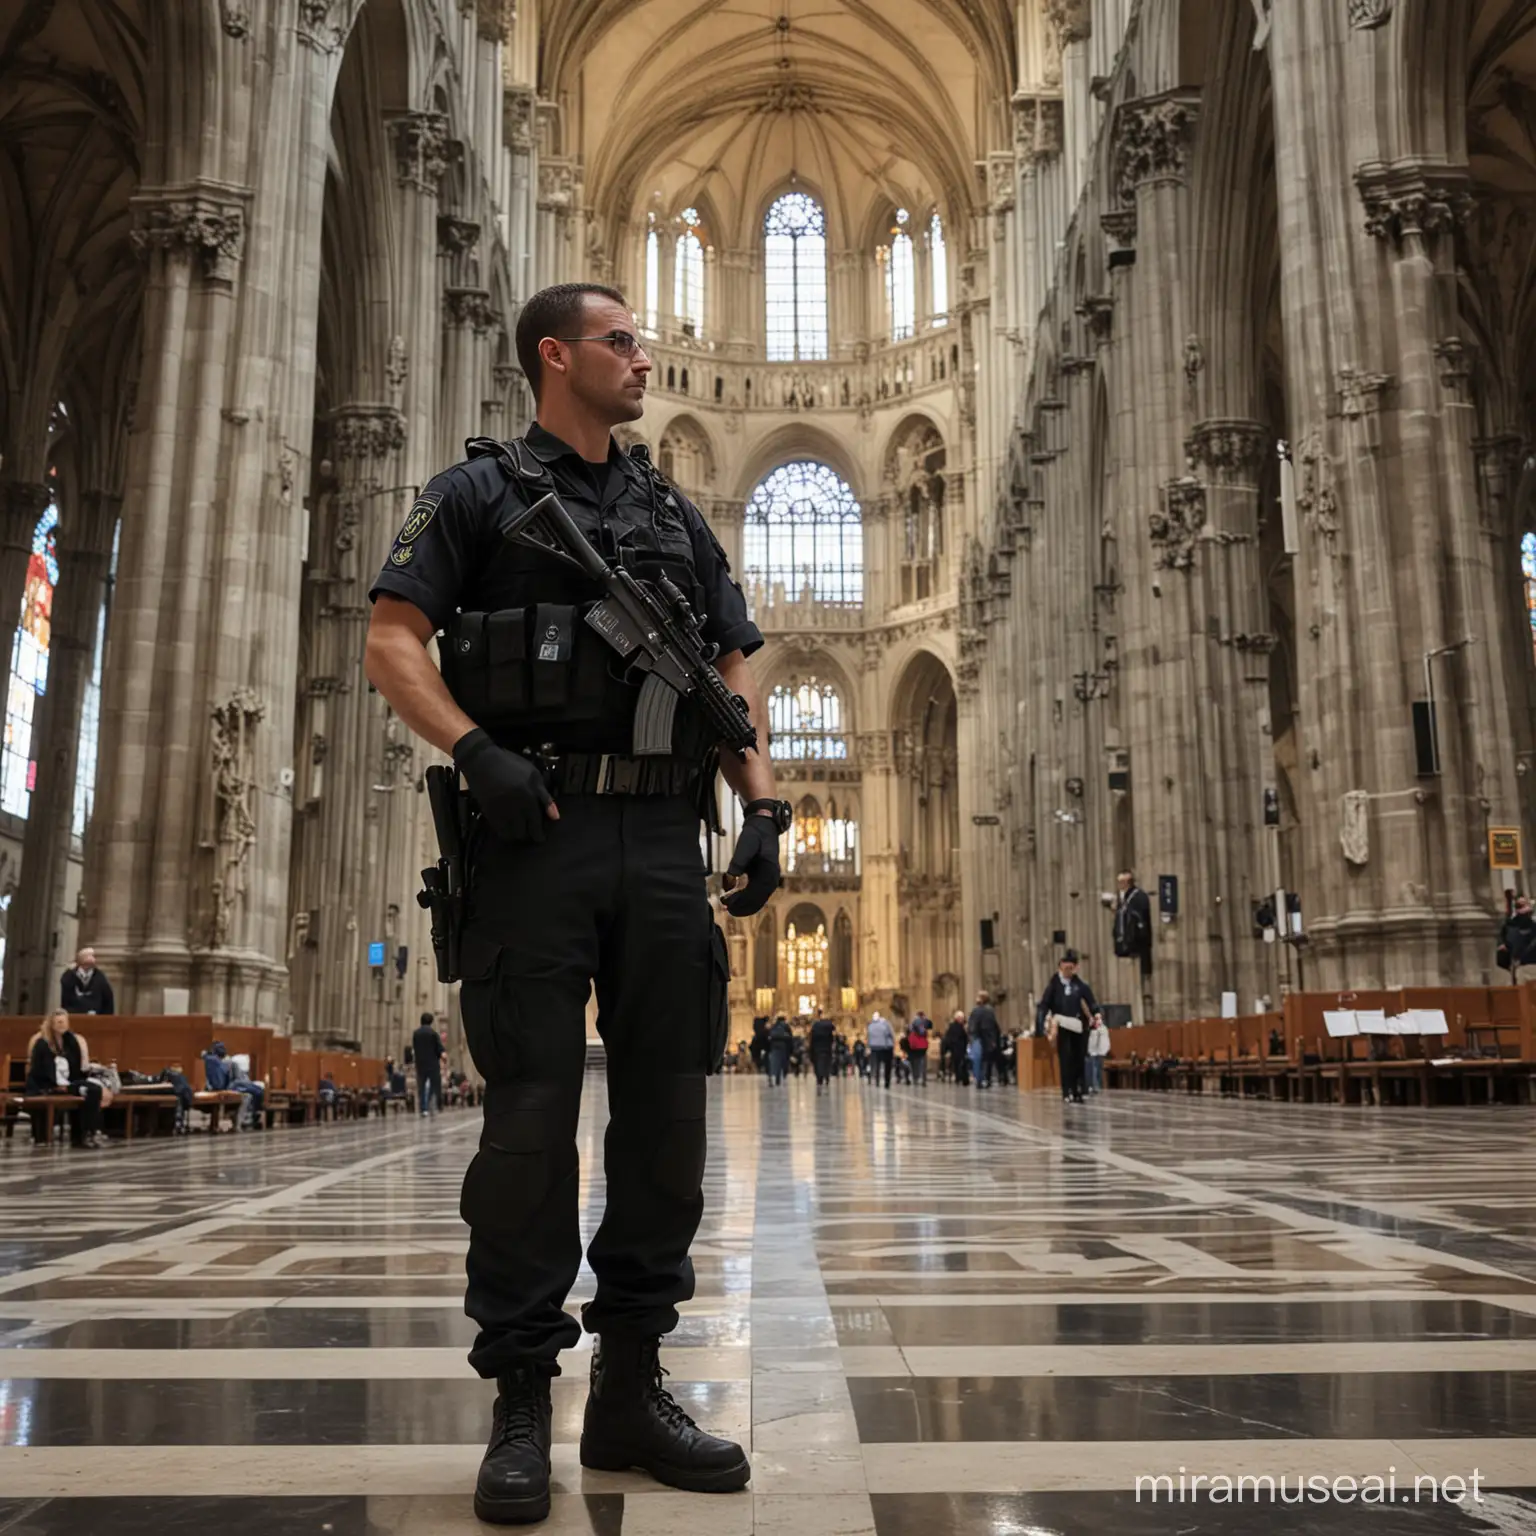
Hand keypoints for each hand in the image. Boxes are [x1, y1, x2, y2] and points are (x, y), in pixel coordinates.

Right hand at [453, 728, 558, 843]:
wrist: (483, 761)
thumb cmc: (512, 765)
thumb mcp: (533, 775)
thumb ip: (545, 797)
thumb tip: (555, 817)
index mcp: (529, 797)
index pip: (536, 823)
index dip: (539, 834)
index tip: (541, 839)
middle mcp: (516, 807)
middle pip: (523, 831)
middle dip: (528, 835)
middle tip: (529, 832)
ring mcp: (501, 810)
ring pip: (511, 833)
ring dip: (516, 835)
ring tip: (518, 831)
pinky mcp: (489, 812)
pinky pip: (498, 830)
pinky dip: (504, 832)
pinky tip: (507, 827)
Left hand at [722, 813, 779, 916]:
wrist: (763, 826)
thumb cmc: (755, 834)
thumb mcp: (746, 843)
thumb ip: (739, 860)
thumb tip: (730, 876)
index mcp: (771, 870)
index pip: (757, 892)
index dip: (743, 901)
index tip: (729, 904)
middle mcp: (771, 877)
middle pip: (758, 899)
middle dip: (742, 906)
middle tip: (725, 909)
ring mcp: (767, 878)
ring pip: (756, 898)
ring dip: (743, 904)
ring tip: (727, 907)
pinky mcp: (760, 877)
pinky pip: (753, 892)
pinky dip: (743, 897)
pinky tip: (732, 900)